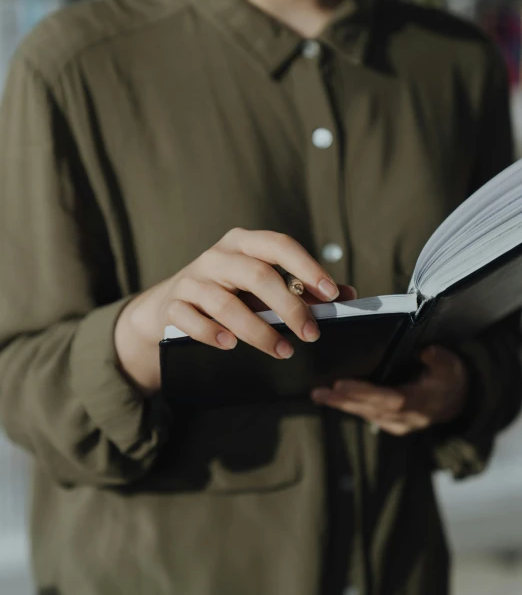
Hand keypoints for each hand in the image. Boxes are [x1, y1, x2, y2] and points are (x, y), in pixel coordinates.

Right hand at [115, 228, 355, 394]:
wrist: (168, 305)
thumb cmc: (227, 293)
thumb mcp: (260, 286)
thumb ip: (301, 289)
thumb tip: (347, 296)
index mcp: (244, 243)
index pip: (278, 245)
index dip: (306, 267)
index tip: (331, 293)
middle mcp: (217, 256)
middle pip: (257, 274)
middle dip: (288, 306)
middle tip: (311, 334)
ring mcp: (192, 280)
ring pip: (225, 302)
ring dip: (257, 331)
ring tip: (282, 350)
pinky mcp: (173, 306)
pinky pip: (192, 319)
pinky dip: (212, 333)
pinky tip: (230, 345)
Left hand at [311, 345, 468, 435]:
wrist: (459, 401)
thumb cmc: (451, 379)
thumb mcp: (451, 366)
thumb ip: (439, 358)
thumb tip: (426, 351)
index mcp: (419, 403)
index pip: (389, 400)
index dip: (363, 393)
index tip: (340, 385)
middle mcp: (406, 418)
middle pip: (370, 409)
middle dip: (343, 401)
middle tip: (319, 392)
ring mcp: (398, 424)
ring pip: (366, 414)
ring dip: (341, 405)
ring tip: (318, 394)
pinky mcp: (392, 423)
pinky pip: (367, 415)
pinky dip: (350, 406)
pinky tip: (332, 398)